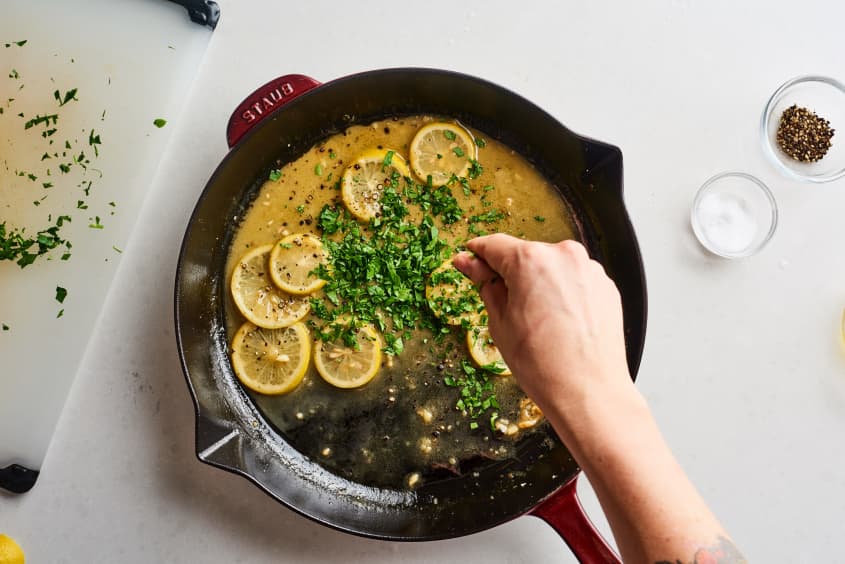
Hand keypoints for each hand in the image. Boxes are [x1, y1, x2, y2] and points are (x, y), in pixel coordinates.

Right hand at [453, 234, 633, 420]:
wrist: (589, 392)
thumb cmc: (544, 364)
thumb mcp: (500, 323)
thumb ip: (485, 285)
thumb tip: (470, 264)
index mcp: (530, 260)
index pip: (494, 245)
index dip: (477, 255)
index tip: (469, 262)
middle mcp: (563, 255)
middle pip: (525, 254)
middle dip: (511, 273)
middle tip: (503, 304)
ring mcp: (589, 269)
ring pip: (551, 267)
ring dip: (539, 283)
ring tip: (537, 321)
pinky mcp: (606, 285)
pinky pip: (574, 281)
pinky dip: (562, 294)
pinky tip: (558, 323)